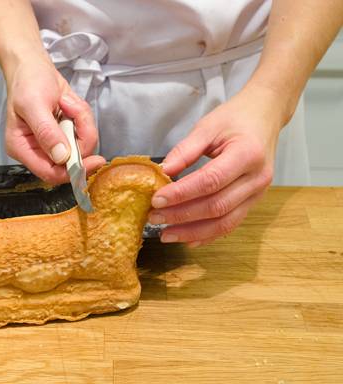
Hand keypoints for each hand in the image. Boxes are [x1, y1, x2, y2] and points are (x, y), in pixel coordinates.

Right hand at [5, 56, 105, 183]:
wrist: (34, 66)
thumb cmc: (27, 82)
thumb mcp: (33, 104)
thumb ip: (46, 131)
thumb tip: (61, 155)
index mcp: (23, 148)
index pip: (50, 173)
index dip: (72, 170)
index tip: (94, 160)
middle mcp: (39, 150)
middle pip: (71, 161)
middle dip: (80, 136)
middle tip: (74, 110)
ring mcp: (55, 142)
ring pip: (82, 146)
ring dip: (82, 121)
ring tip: (68, 102)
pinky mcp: (67, 133)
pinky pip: (85, 133)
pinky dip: (83, 116)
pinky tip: (69, 103)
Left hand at [149, 84, 285, 246]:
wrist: (265, 116)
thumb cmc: (236, 118)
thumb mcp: (208, 126)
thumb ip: (185, 149)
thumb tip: (162, 171)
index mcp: (247, 154)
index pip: (210, 181)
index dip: (182, 193)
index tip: (156, 199)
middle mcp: (257, 178)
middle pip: (216, 206)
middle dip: (182, 216)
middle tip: (154, 218)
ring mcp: (258, 193)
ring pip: (225, 222)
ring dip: (192, 232)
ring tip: (166, 234)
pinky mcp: (254, 201)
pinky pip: (231, 224)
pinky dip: (208, 235)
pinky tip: (188, 239)